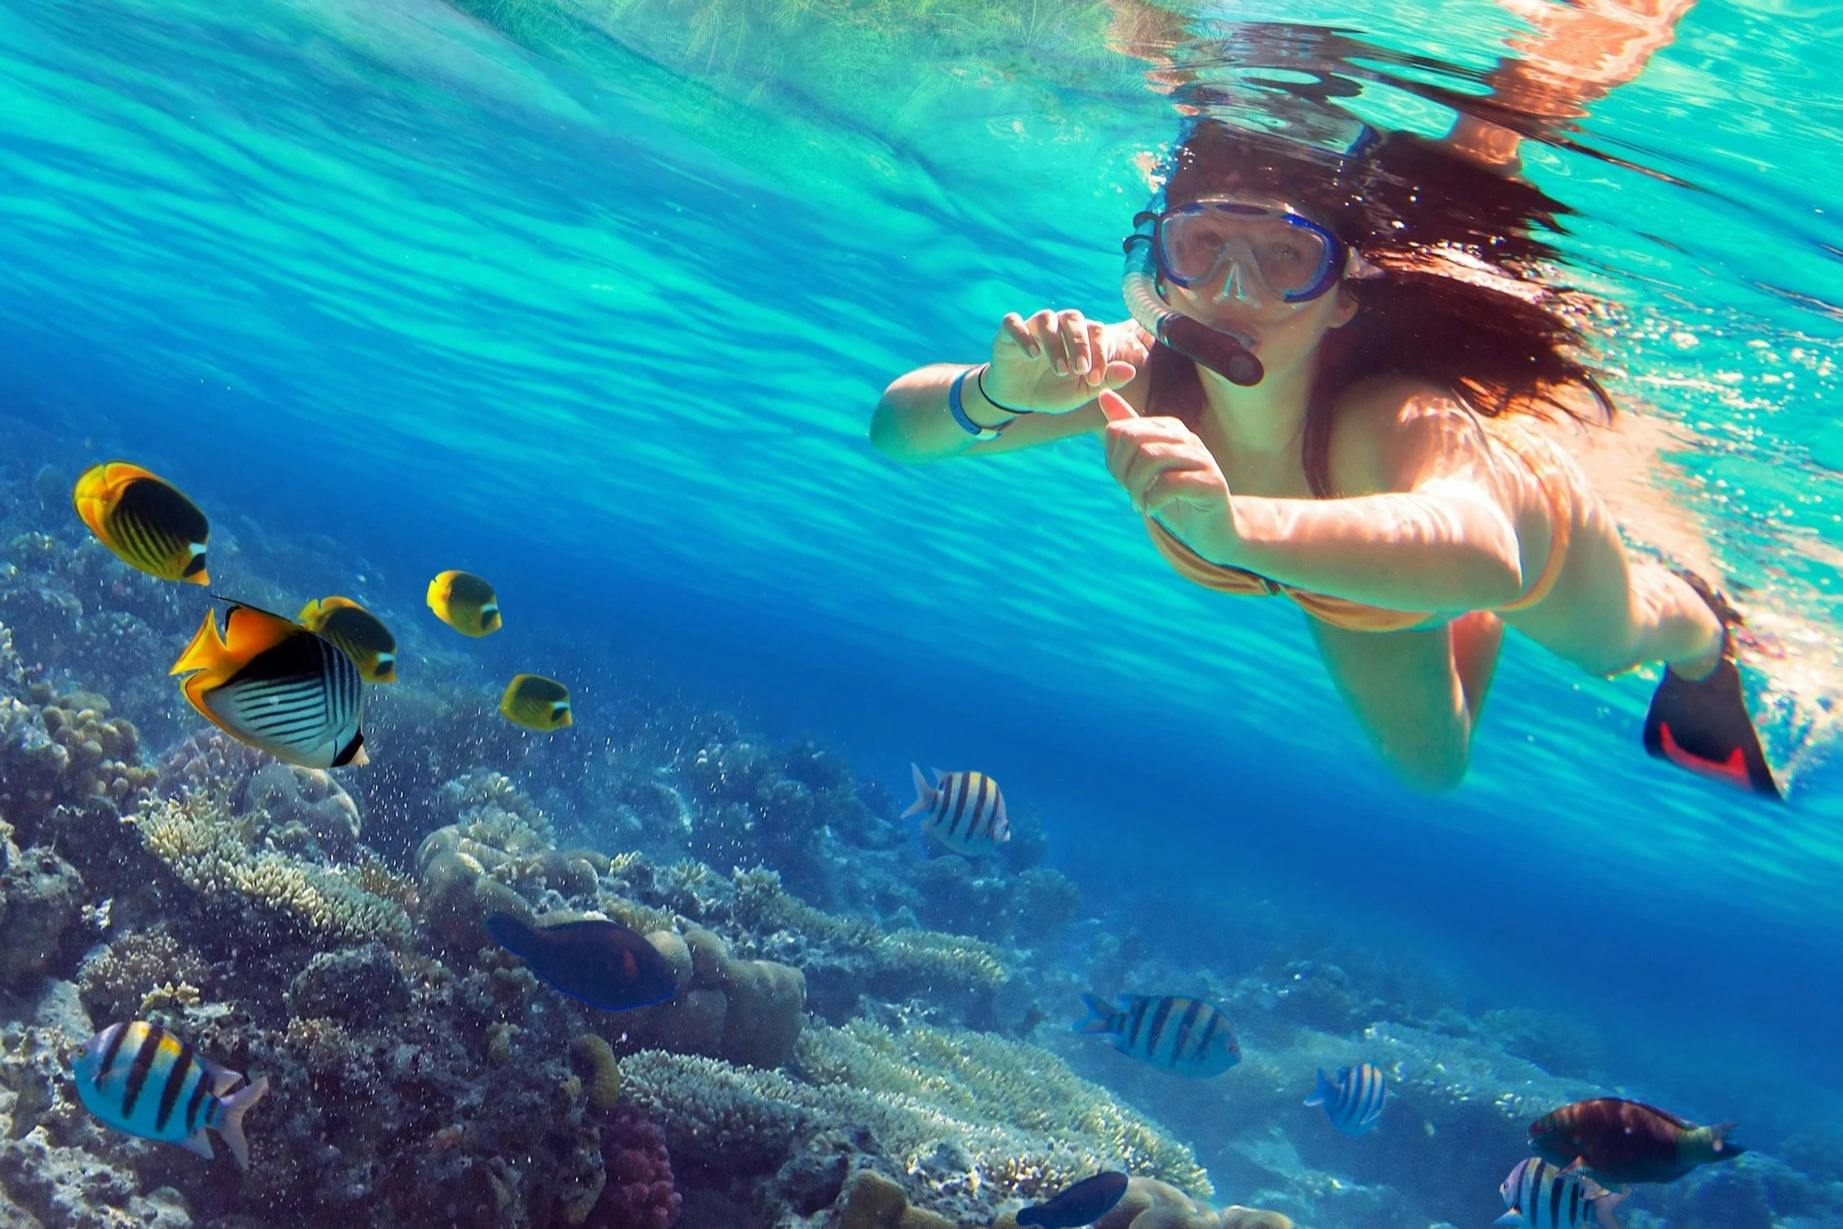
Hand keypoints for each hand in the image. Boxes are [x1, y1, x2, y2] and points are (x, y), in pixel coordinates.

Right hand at [983, 310, 1148, 413]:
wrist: (1019, 400)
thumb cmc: (1053, 391)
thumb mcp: (1081, 391)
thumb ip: (1105, 379)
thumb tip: (1131, 371)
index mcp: (1079, 336)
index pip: (1095, 330)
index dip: (1098, 352)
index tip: (1094, 379)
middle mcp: (1058, 325)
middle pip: (1072, 318)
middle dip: (1079, 344)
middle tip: (1079, 370)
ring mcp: (1032, 326)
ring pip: (1046, 319)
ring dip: (1055, 343)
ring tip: (1059, 369)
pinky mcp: (1008, 332)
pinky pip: (1013, 322)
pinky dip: (1023, 335)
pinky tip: (1032, 355)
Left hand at [1099, 390, 1240, 559]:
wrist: (1212, 528)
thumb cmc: (1176, 497)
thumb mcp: (1144, 465)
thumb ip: (1128, 432)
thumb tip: (1103, 395)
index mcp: (1168, 428)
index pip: (1121, 430)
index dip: (1112, 460)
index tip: (1122, 481)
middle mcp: (1186, 437)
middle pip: (1133, 439)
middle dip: (1121, 472)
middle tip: (1129, 494)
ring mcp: (1201, 458)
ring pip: (1151, 458)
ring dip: (1136, 487)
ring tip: (1140, 504)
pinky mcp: (1211, 483)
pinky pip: (1171, 483)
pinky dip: (1153, 500)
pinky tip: (1153, 509)